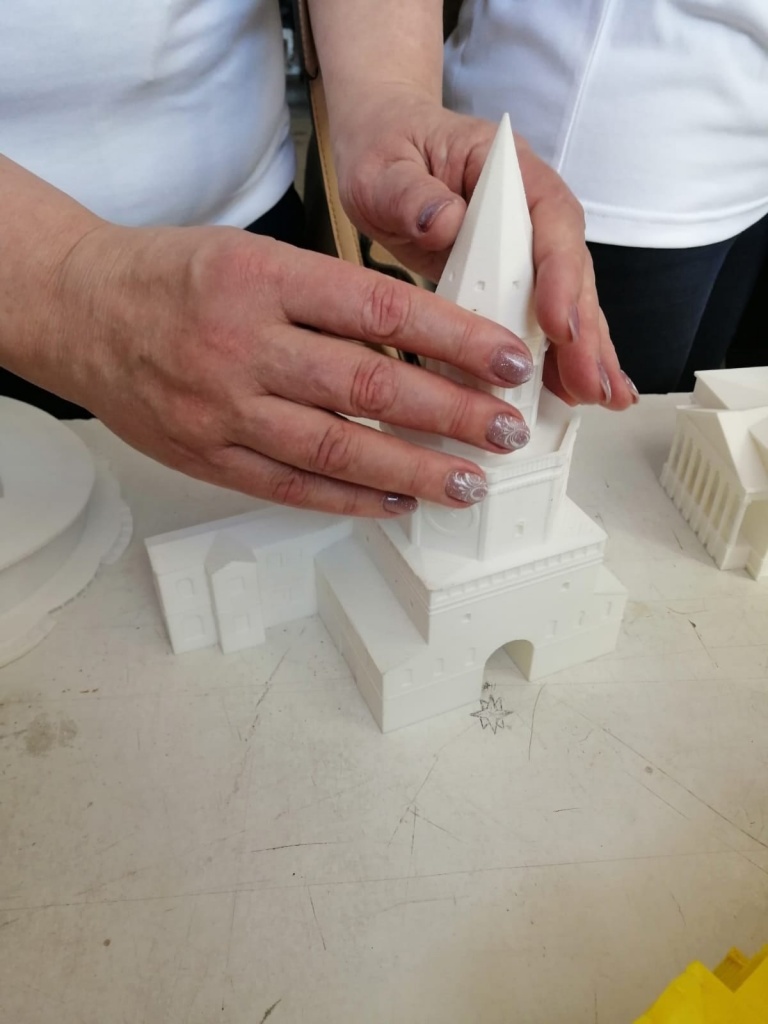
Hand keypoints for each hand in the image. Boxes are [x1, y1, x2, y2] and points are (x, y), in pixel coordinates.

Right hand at [52, 225, 536, 515]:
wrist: (81, 310)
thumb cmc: (173, 276)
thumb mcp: (254, 254)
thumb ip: (329, 295)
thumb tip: (422, 341)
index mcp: (262, 277)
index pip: (380, 309)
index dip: (454, 339)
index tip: (507, 360)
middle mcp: (243, 344)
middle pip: (369, 386)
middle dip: (452, 414)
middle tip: (506, 431)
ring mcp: (222, 408)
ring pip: (336, 448)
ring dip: (413, 469)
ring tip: (468, 481)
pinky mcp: (206, 456)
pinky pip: (290, 486)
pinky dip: (350, 498)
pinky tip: (397, 501)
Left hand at [330, 92, 637, 410]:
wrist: (385, 148)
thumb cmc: (387, 151)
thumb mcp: (384, 169)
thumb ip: (410, 193)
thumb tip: (444, 221)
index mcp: (509, 171)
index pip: (550, 220)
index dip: (559, 275)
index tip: (558, 323)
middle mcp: (531, 209)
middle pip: (571, 271)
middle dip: (584, 332)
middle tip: (589, 384)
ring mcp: (528, 247)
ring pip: (569, 301)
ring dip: (586, 352)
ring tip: (601, 397)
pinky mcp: (515, 279)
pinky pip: (544, 318)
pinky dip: (563, 356)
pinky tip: (577, 390)